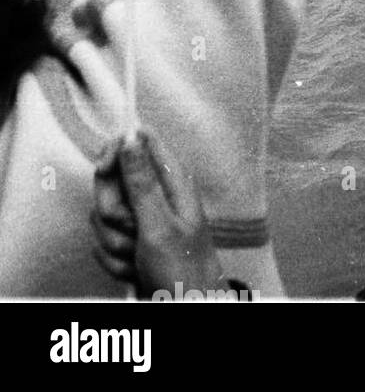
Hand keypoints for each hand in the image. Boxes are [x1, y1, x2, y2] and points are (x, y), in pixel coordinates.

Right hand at [91, 133, 223, 297]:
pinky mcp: (130, 242)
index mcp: (171, 178)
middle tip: (132, 228)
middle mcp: (156, 194)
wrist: (184, 306)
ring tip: (139, 255)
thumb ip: (141, 181)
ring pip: (102, 216)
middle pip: (111, 181)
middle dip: (112, 210)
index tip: (103, 170)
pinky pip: (103, 242)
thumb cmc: (183, 268)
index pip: (138, 140)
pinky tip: (136, 268)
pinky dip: (116, 259)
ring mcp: (141, 219)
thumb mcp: (160, 223)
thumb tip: (131, 136)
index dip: (116, 150)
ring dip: (115, 241)